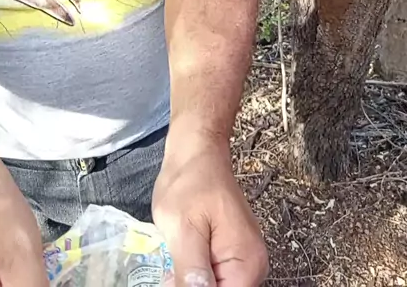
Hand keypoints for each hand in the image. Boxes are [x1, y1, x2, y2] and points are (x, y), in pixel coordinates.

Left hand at [153, 134, 268, 286]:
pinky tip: (179, 258)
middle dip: (193, 286)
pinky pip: (214, 276)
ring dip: (191, 282)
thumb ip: (192, 271)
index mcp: (246, 264)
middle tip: (170, 268)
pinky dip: (194, 274)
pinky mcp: (232, 253)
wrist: (197, 151)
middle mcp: (253, 267)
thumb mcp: (183, 228)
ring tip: (174, 260)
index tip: (173, 278)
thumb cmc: (189, 182)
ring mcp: (243, 260)